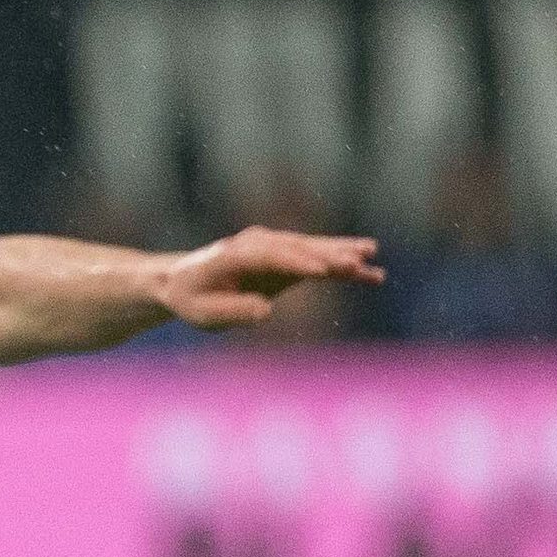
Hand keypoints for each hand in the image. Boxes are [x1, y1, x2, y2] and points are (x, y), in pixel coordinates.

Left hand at [154, 225, 383, 331]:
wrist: (185, 281)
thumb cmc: (191, 298)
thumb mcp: (202, 313)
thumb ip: (232, 311)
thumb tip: (265, 310)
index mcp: (235, 254)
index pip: (271, 254)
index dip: (297, 261)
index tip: (321, 270)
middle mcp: (258, 244)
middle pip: (298, 247)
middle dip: (328, 253)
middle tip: (357, 259)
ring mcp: (276, 249)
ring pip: (314, 250)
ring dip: (343, 253)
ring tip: (371, 256)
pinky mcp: (288, 261)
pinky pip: (320, 262)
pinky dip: (343, 266)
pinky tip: (371, 271)